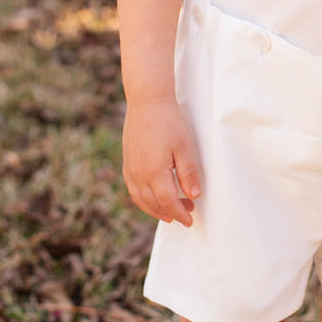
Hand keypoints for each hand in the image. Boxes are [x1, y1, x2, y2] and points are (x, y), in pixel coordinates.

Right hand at [122, 98, 200, 225]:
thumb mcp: (184, 146)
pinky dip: (143, 199)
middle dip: (170, 213)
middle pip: (153, 204)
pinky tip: (152, 196)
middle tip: (186, 213)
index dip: (180, 214)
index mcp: (154, 173)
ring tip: (170, 212)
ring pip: (141, 199)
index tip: (190, 221)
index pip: (168, 202)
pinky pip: (133, 189)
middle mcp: (138, 175)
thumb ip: (188, 173)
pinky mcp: (127, 162)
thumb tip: (194, 196)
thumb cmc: (169, 121)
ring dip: (155, 209)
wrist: (147, 101)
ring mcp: (130, 169)